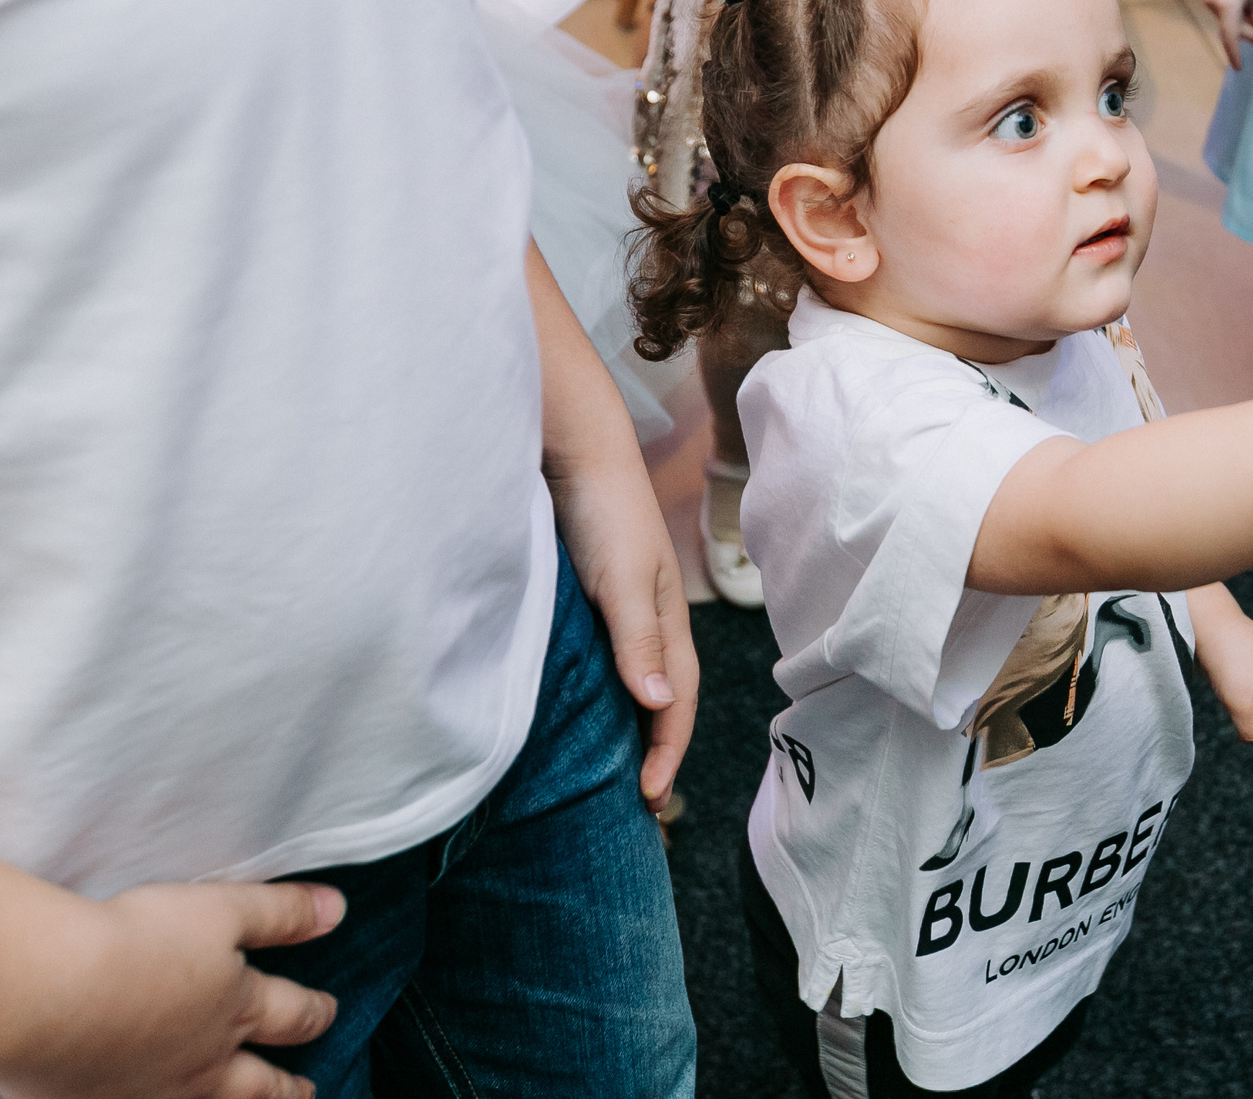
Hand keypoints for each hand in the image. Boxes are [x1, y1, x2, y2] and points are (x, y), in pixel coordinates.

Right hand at [0, 882, 343, 1098]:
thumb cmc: (136, 944)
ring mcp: (148, 1096)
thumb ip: (280, 913)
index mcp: (235, 1011)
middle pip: (260, 1085)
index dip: (315, 1013)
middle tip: (307, 1092)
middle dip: (288, 1088)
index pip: (294, 1015)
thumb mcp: (221, 910)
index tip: (328, 1013)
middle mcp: (200, 1066)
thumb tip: (337, 911)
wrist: (47, 996)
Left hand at [557, 472, 701, 812]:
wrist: (576, 450)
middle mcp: (649, 622)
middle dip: (659, 751)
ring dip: (633, 726)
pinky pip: (608, 661)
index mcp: (666, 622)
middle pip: (664, 699)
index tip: (647, 800)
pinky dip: (606, 694)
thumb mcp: (622, 579)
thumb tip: (658, 706)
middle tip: (640, 803)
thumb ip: (637, 640)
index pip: (676, 704)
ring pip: (637, 682)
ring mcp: (623, 610)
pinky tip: (583, 706)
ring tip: (614, 768)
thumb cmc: (605, 511)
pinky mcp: (594, 599)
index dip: (666, 753)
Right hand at [1199, 0, 1252, 66]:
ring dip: (1239, 22)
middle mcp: (1210, 1)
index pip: (1230, 37)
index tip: (1239, 67)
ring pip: (1224, 18)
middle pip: (1228, 27)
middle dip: (1245, 33)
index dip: (1235, 54)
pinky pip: (1219, 7)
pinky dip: (1231, 11)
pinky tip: (1246, 5)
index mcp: (1226, 4)